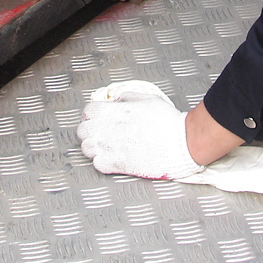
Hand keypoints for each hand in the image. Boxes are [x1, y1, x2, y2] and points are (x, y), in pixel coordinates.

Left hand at [78, 81, 202, 179]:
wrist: (180, 143)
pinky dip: (101, 161)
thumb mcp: (147, 99)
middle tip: (100, 130)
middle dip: (89, 129)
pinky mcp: (118, 165)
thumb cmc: (167, 121)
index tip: (98, 116)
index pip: (88, 111)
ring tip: (105, 144)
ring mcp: (111, 149)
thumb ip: (128, 97)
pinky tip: (111, 157)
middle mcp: (108, 130)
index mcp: (114, 112)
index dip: (92, 113)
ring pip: (86, 149)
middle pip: (82, 131)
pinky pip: (97, 164)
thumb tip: (119, 99)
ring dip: (93, 146)